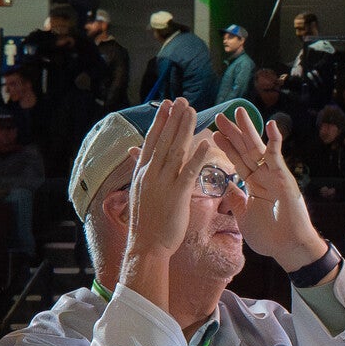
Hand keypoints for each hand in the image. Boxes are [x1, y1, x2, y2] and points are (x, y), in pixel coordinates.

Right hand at [123, 99, 207, 268]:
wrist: (146, 244)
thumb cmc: (146, 222)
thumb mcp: (141, 192)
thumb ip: (144, 173)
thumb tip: (140, 157)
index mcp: (142, 172)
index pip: (151, 140)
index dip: (160, 122)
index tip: (167, 105)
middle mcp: (150, 173)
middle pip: (163, 140)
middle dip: (173, 119)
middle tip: (182, 100)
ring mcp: (162, 183)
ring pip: (175, 150)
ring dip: (184, 130)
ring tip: (192, 111)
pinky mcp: (176, 195)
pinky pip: (188, 172)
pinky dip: (196, 156)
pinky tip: (204, 143)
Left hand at [212, 110, 326, 271]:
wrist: (287, 247)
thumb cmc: (270, 236)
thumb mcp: (244, 216)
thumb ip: (236, 200)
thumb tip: (228, 187)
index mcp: (254, 184)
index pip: (236, 160)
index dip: (225, 147)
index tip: (212, 133)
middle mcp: (263, 176)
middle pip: (245, 149)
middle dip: (232, 133)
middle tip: (219, 116)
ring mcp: (274, 175)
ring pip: (258, 148)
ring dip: (248, 130)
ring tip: (238, 111)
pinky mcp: (284, 178)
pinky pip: (278, 157)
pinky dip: (275, 141)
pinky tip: (271, 125)